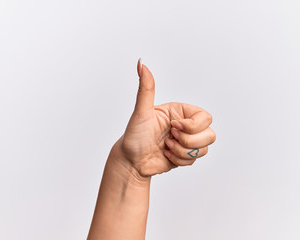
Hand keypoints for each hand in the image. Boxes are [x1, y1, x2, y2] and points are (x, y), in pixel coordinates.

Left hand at [113, 59, 215, 179]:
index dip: (192, 125)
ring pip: (204, 148)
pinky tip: (166, 154)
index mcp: (179, 112)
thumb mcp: (141, 112)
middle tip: (169, 139)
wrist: (131, 161)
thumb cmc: (134, 136)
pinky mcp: (185, 155)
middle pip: (210, 134)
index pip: (205, 117)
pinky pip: (195, 159)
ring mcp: (186, 141)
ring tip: (166, 147)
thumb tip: (141, 63)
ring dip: (182, 151)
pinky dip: (179, 160)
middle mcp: (185, 125)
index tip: (173, 127)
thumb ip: (146, 88)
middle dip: (188, 141)